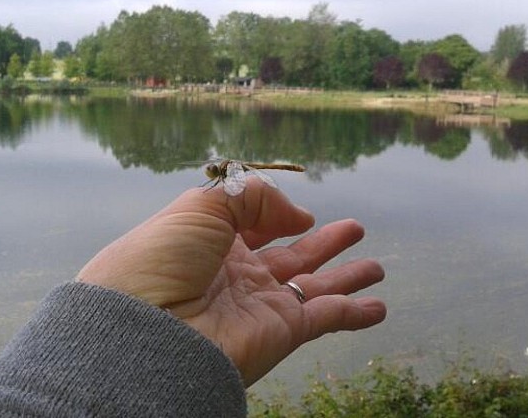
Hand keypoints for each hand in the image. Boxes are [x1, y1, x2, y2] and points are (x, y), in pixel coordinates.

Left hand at [76, 177, 385, 385]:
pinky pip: (327, 319)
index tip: (302, 215)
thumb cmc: (164, 258)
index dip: (278, 217)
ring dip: (347, 277)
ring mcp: (262, 305)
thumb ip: (255, 196)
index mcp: (214, 243)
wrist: (149, 328)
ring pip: (316, 288)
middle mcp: (240, 275)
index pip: (253, 227)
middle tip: (355, 229)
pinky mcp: (281, 332)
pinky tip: (379, 307)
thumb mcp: (204, 204)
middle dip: (324, 243)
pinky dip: (355, 313)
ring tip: (377, 267)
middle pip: (293, 256)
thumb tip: (300, 216)